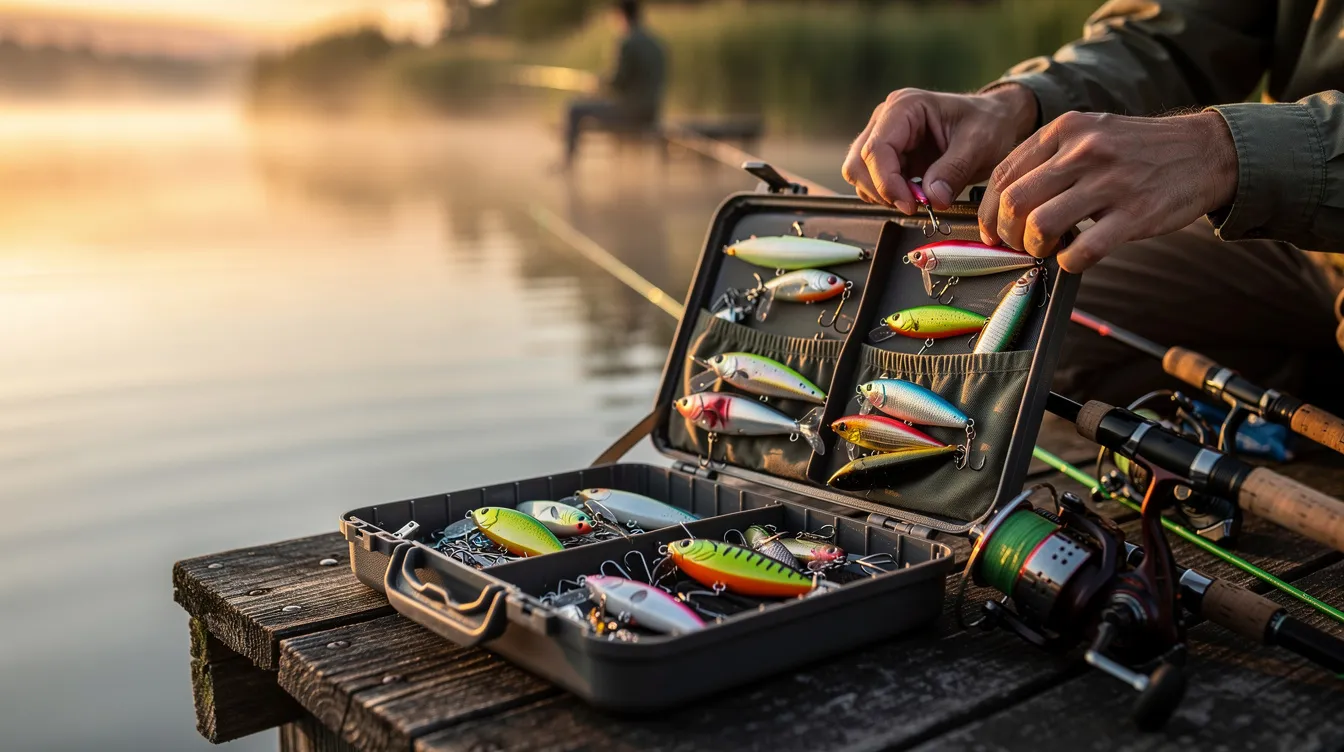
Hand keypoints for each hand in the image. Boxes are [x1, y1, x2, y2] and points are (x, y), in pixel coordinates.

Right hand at [842, 85, 1037, 212]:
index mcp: (904, 107)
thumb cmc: (988, 123)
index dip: (887, 183)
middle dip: (883, 191)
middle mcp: (886, 119)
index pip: (876, 150)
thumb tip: (933, 199)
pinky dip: (889, 195)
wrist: (994, 122)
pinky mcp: (887, 156)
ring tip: (918, 198)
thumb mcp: (979, 144)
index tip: (911, 205)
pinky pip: (872, 182)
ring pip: (859, 175)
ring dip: (884, 194)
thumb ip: (954, 170)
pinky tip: (914, 194)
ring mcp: (883, 137)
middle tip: (915, 205)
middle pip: (859, 164)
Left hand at [979, 110, 1237, 271]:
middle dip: (1007, 233)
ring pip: (1041, 225)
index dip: (988, 211)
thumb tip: (1003, 201)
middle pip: (1014, 203)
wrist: (1204, 151)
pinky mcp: (1134, 214)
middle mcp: (1084, 152)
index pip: (1003, 175)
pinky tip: (1074, 258)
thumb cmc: (1136, 150)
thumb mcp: (1089, 134)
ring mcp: (1110, 182)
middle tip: (1018, 244)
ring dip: (1034, 248)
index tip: (992, 231)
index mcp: (1065, 130)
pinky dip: (1069, 263)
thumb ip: (1048, 159)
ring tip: (1047, 250)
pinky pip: (1082, 251)